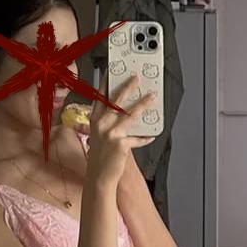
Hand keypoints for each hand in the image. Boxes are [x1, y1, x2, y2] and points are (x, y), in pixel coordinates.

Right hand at [86, 71, 155, 185]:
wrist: (99, 176)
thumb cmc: (100, 155)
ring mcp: (111, 134)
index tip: (112, 69)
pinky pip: (138, 137)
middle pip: (116, 100)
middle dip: (128, 86)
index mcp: (94, 120)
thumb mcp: (99, 135)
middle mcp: (101, 124)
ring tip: (152, 96)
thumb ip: (109, 122)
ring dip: (143, 104)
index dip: (106, 82)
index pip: (100, 96)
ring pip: (130, 114)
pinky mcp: (121, 144)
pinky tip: (152, 135)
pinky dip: (145, 137)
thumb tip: (127, 110)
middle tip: (137, 77)